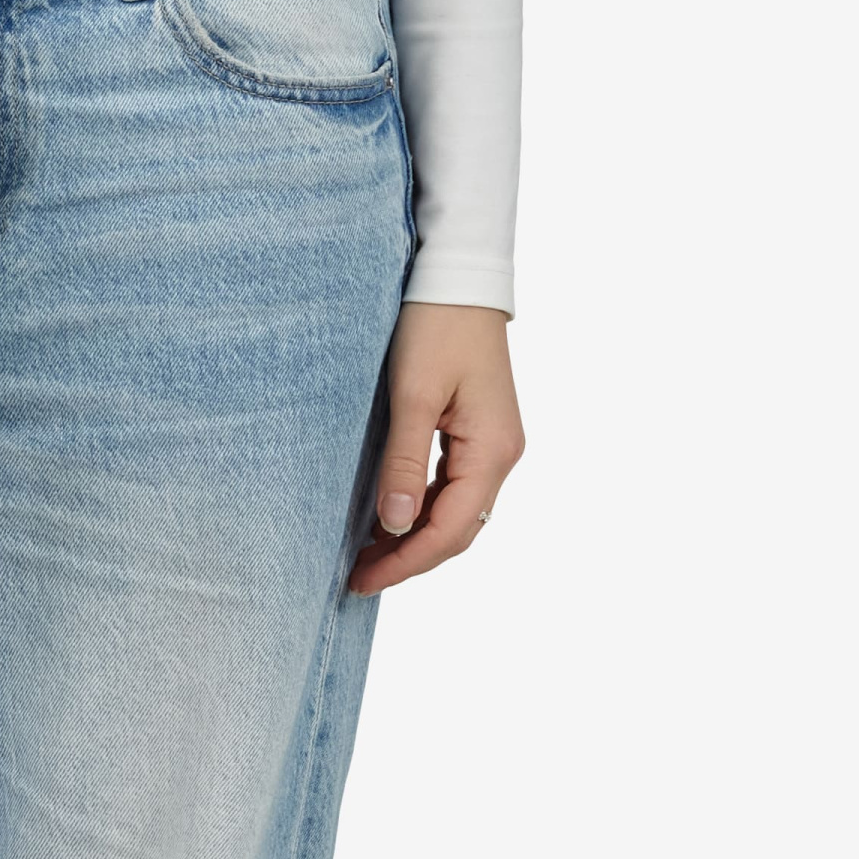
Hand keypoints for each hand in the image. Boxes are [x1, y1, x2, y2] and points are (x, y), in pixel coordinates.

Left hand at [347, 303, 523, 595]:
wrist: (458, 278)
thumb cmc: (434, 325)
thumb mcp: (412, 394)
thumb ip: (404, 462)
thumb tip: (394, 524)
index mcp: (492, 451)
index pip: (450, 531)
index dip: (405, 562)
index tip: (361, 579)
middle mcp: (501, 455)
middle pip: (458, 530)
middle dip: (409, 557)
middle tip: (357, 576)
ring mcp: (493, 444)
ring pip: (457, 511)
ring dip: (415, 536)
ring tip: (366, 554)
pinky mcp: (479, 431)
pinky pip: (454, 486)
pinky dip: (423, 507)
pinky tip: (390, 514)